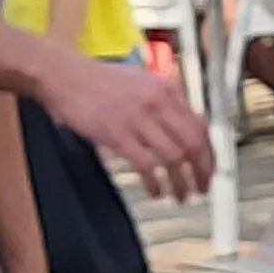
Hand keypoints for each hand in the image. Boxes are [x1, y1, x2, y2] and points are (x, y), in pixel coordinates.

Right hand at [35, 51, 210, 201]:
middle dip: (202, 171)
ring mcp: (138, 119)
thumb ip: (164, 101)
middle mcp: (158, 103)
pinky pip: (146, 164)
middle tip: (202, 188)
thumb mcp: (141, 81)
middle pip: (192, 144)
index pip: (200, 126)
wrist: (64, 76)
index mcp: (166, 91)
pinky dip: (154, 182)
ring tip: (181, 196)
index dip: (209, 153)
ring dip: (181, 182)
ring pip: (173, 157)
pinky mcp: (117, 134)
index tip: (208, 169)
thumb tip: (185, 126)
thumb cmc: (99, 80)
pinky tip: (155, 191)